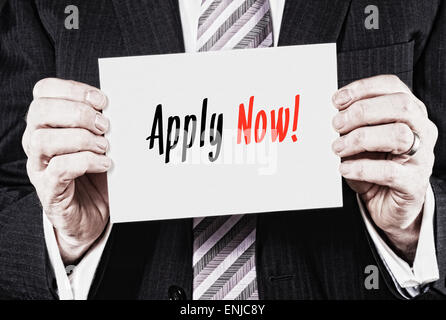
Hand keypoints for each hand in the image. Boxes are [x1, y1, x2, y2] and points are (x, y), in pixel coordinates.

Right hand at [22, 78, 110, 263]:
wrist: (91, 214)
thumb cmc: (94, 172)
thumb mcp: (98, 141)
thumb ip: (100, 123)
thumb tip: (118, 106)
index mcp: (47, 123)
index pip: (44, 90)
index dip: (73, 89)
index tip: (102, 100)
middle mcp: (36, 142)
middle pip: (39, 111)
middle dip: (77, 113)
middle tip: (105, 126)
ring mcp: (39, 167)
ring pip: (43, 140)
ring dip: (80, 139)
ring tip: (104, 146)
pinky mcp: (49, 190)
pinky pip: (58, 170)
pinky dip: (86, 162)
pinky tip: (104, 163)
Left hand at [331, 75, 437, 261]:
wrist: (389, 204)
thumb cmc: (375, 165)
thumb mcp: (362, 140)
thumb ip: (353, 124)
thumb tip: (333, 113)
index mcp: (409, 113)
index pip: (394, 87)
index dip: (364, 88)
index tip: (338, 99)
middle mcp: (422, 131)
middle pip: (401, 106)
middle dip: (363, 111)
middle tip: (336, 124)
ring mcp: (422, 157)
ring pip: (399, 135)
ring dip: (361, 139)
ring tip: (338, 148)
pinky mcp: (413, 184)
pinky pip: (390, 172)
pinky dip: (361, 168)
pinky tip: (345, 168)